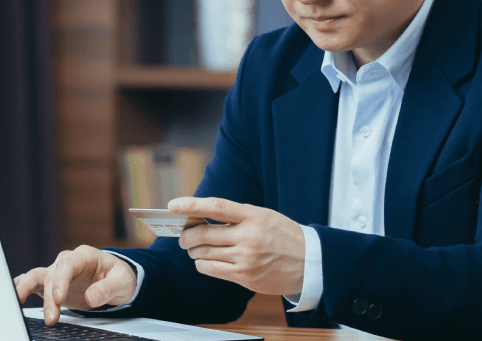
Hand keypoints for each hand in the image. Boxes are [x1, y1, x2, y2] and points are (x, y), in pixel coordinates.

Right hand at [13, 245, 137, 325]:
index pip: (68, 265)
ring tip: (16, 303)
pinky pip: (32, 283)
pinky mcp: (51, 284)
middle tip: (51, 317)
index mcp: (84, 255)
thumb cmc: (118, 277)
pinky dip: (20, 287)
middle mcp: (67, 261)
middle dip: (49, 297)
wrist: (114, 279)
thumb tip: (91, 297)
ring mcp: (57, 272)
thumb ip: (107, 288)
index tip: (59, 298)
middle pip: (51, 275)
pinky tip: (11, 296)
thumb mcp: (122, 282)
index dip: (61, 280)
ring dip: (26, 290)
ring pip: (36, 277)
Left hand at [170, 197, 304, 296]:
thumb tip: (203, 218)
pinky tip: (206, 261)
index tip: (173, 205)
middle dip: (187, 236)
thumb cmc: (284, 236)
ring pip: (204, 253)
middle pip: (203, 234)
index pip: (217, 207)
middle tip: (183, 237)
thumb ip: (237, 216)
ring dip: (194, 251)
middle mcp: (249, 236)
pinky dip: (203, 264)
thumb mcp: (264, 216)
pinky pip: (211, 269)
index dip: (192, 205)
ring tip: (196, 249)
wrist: (308, 262)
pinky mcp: (244, 276)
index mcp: (254, 215)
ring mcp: (246, 258)